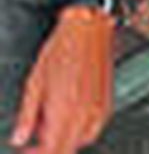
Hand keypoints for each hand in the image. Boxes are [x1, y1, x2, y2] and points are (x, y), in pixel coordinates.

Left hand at [9, 10, 113, 152]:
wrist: (89, 30)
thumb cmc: (62, 50)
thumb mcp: (34, 83)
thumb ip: (27, 116)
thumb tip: (19, 138)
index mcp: (65, 110)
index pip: (52, 150)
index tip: (25, 151)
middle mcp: (85, 113)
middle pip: (68, 150)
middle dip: (50, 150)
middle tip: (34, 144)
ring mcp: (99, 108)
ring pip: (82, 141)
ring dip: (65, 142)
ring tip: (49, 129)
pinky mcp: (107, 102)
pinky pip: (94, 129)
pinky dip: (80, 132)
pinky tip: (68, 120)